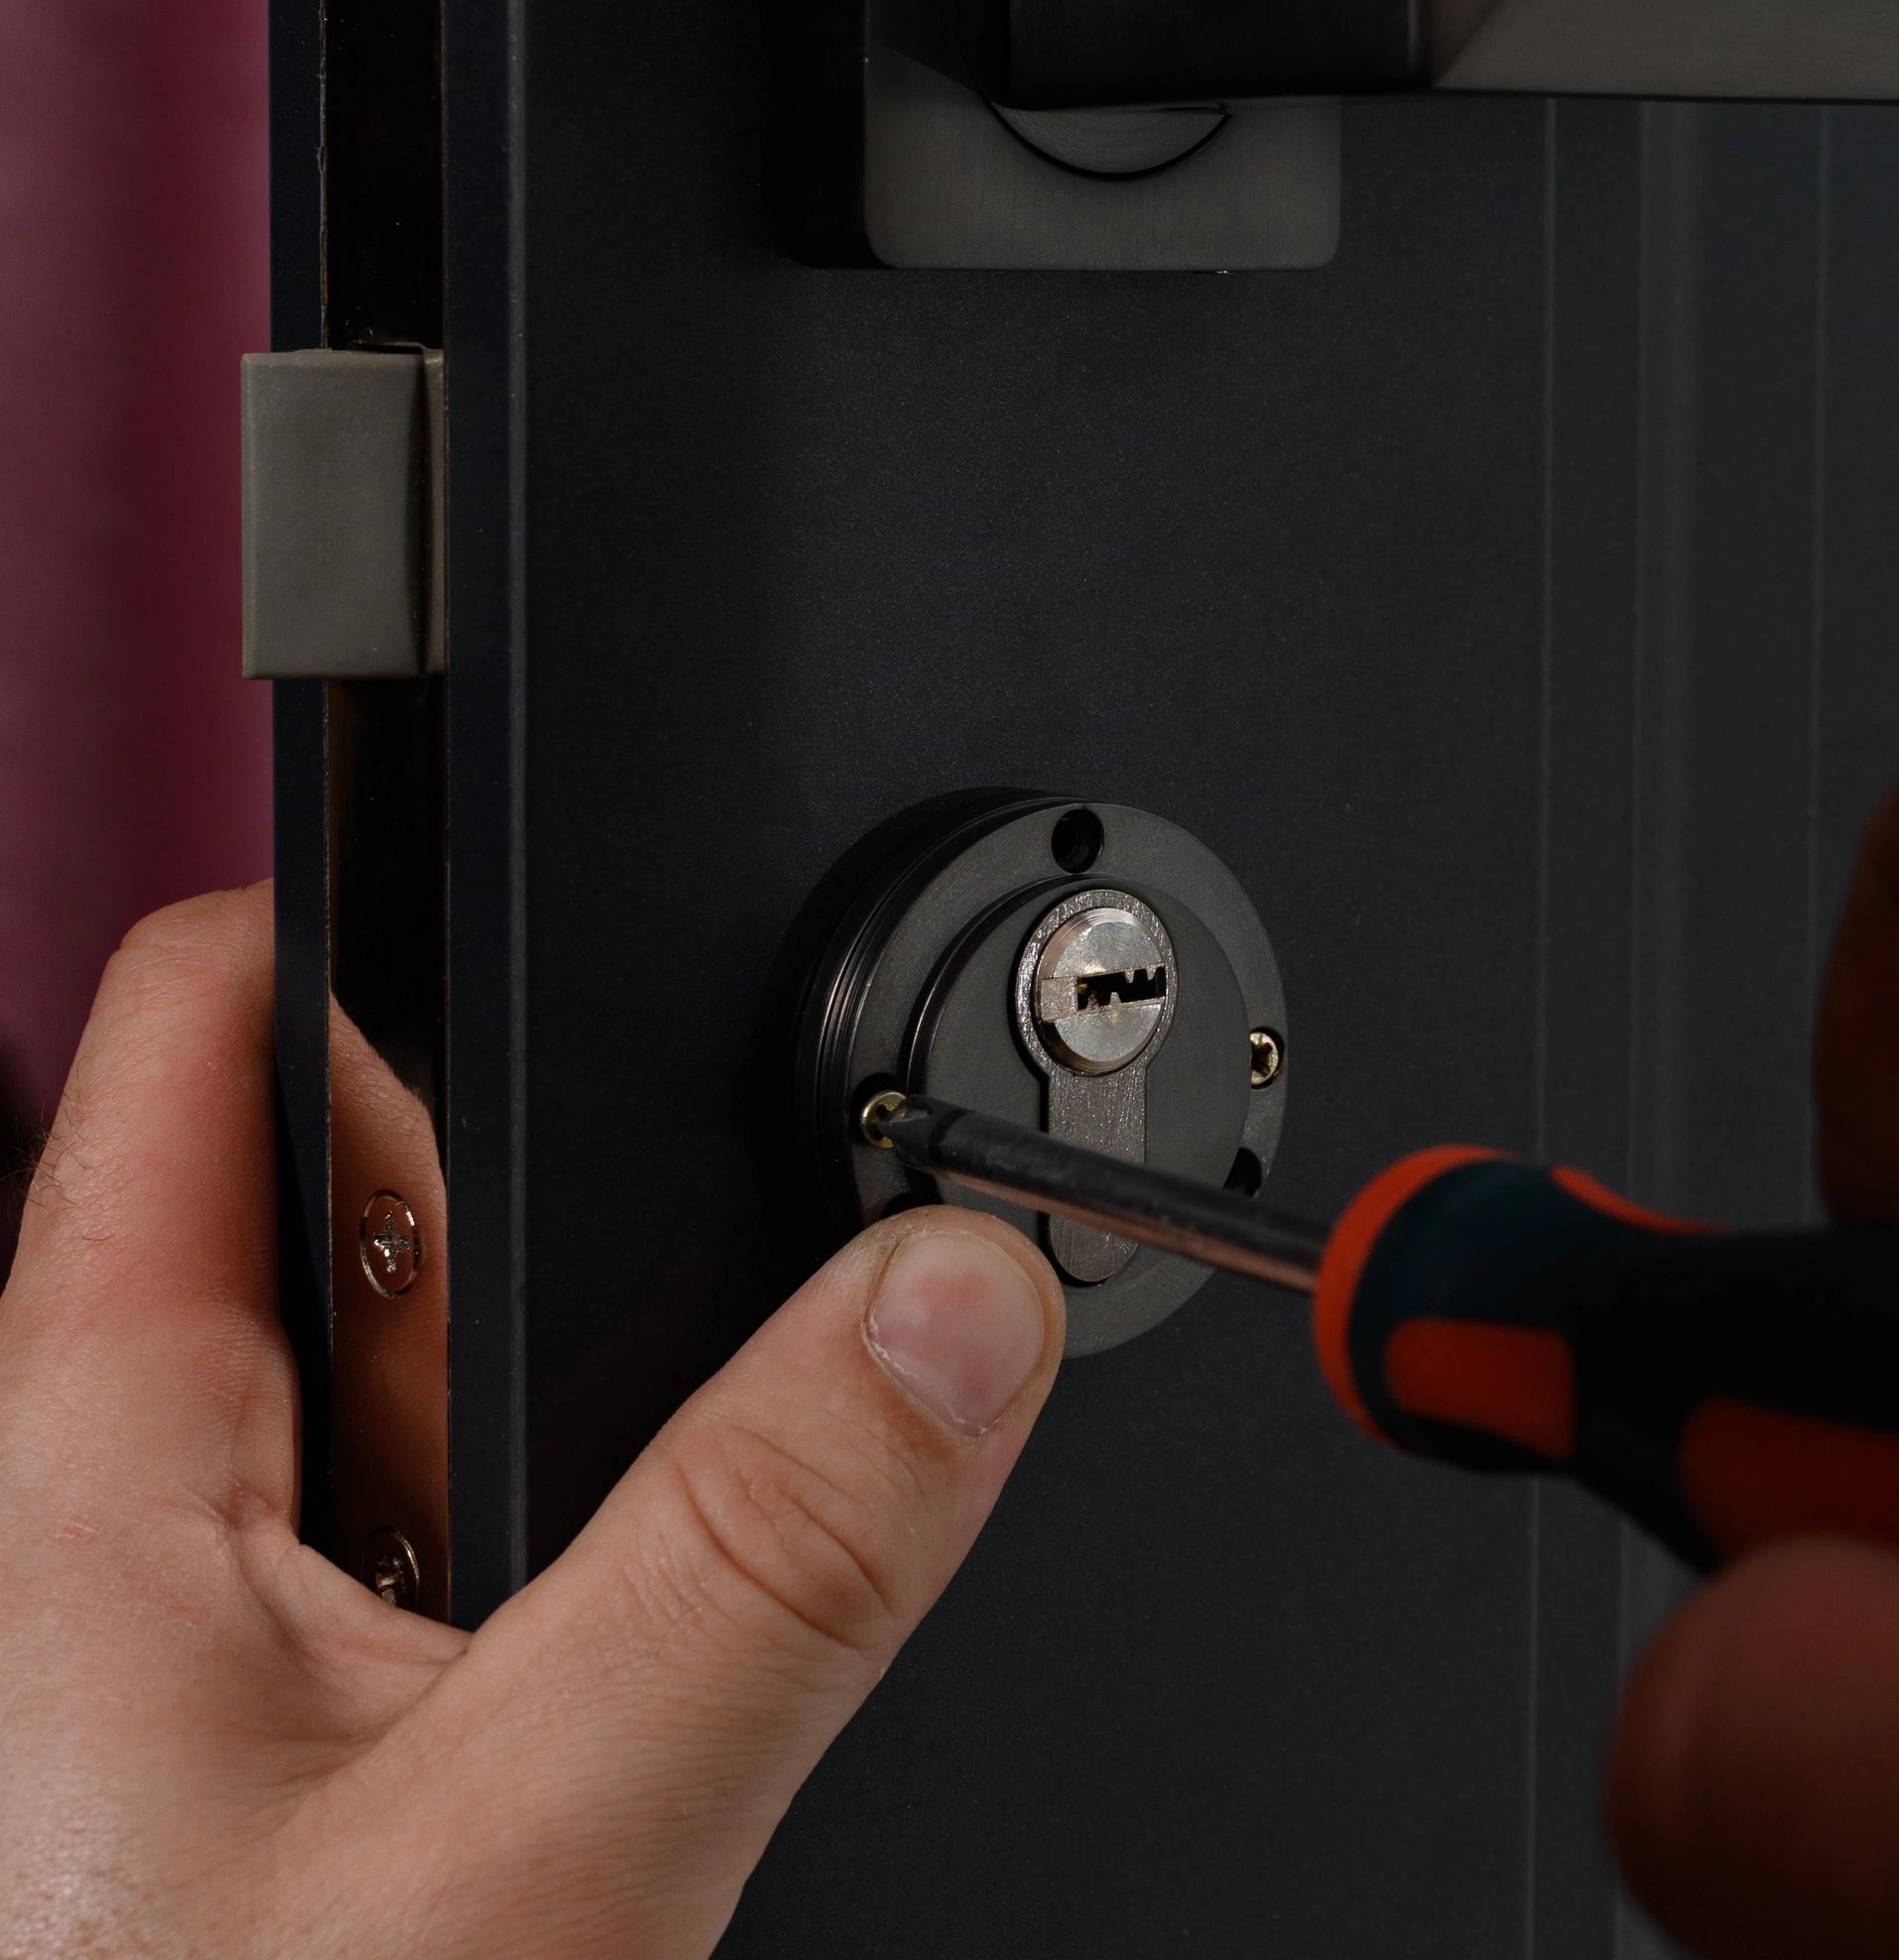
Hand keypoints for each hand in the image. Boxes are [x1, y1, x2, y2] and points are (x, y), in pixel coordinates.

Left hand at [0, 886, 1064, 1956]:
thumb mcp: (521, 1860)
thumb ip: (758, 1563)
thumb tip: (953, 1304)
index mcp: (82, 1454)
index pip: (213, 1016)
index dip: (400, 901)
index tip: (604, 896)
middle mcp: (106, 1520)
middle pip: (370, 1189)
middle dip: (578, 1195)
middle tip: (764, 1280)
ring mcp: (191, 1642)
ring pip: (430, 1387)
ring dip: (597, 1401)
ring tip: (699, 1534)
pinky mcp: (276, 1747)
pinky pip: (448, 1544)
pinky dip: (581, 1542)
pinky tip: (656, 1655)